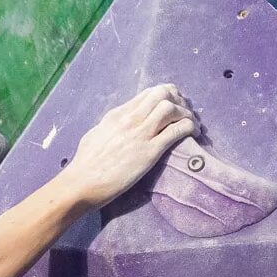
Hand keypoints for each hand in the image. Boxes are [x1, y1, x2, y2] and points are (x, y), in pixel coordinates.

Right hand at [59, 84, 197, 207]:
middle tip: (186, 112)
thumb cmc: (85, 163)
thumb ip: (112, 126)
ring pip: (171, 109)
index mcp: (118, 114)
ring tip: (193, 124)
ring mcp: (140, 134)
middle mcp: (130, 118)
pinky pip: (176, 131)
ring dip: (187, 114)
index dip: (166, 95)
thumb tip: (120, 125)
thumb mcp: (97, 134)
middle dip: (179, 100)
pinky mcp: (149, 151)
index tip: (174, 104)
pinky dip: (189, 128)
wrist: (82, 182)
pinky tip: (194, 133)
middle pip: (162, 94)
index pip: (147, 94)